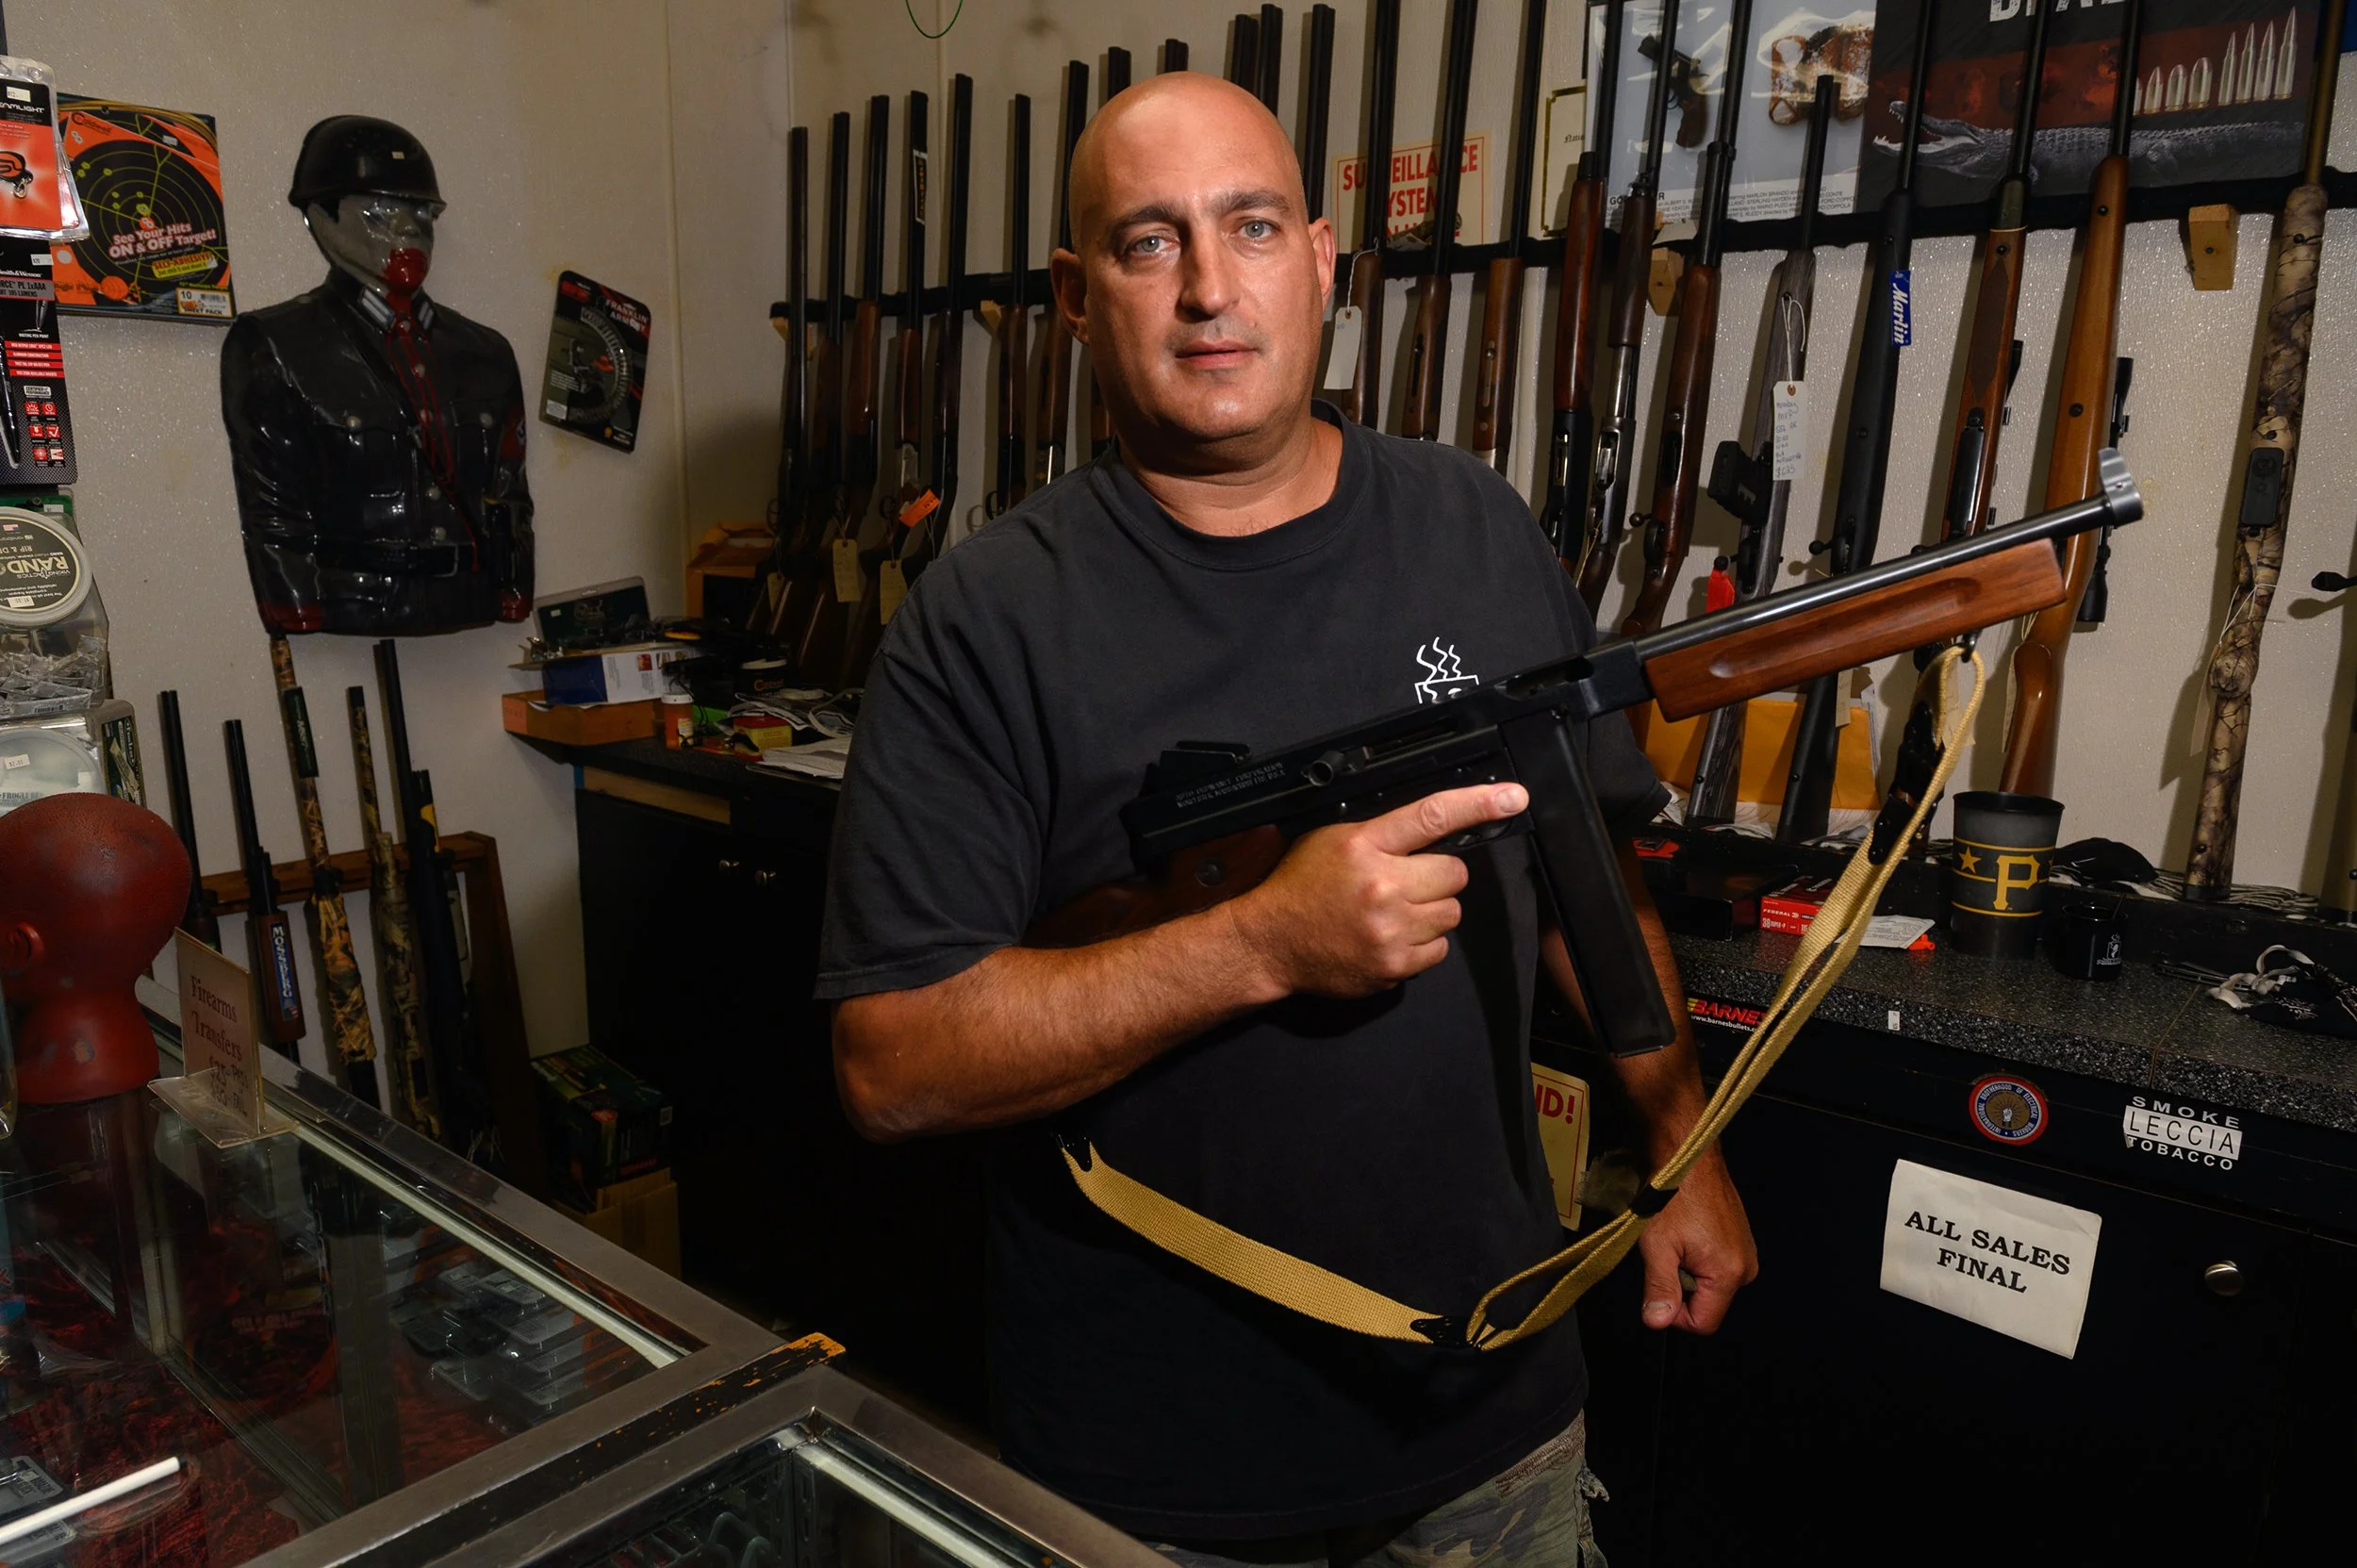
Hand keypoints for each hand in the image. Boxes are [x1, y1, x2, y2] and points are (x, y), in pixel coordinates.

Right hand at [1232, 782, 1528, 998]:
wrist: (1270, 942)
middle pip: (1453, 874)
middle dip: (1437, 877)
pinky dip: (1421, 944)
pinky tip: (1390, 937)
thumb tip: (1437, 828)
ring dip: (1431, 912)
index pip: (1431, 817)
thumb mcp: (1333, 840)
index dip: (1478, 804)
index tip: (1513, 797)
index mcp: (1365, 845)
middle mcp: (1381, 886)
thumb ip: (1384, 834)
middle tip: (1406, 882)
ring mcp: (1390, 929)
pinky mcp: (1394, 965)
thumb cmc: (1301, 887)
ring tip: (1394, 912)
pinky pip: (1438, 950)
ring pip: (1451, 914)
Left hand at [1637, 1148, 1756, 1333]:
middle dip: (1681, 1286)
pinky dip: (1695, 1256)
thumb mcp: (1657, 1246)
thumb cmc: (1673, 1194)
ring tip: (1676, 1239)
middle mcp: (1746, 1266)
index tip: (1659, 1288)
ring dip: (1687, 1269)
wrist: (1689, 1154)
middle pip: (1707, 1304)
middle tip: (1667, 1253)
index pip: (1704, 1323)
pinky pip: (1715, 1265)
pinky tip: (1686, 1232)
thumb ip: (1660, 1289)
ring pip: (1710, 1284)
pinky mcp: (1740, 1240)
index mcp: (1730, 1273)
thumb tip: (1658, 1322)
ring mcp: (1745, 1252)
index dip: (1675, 1314)